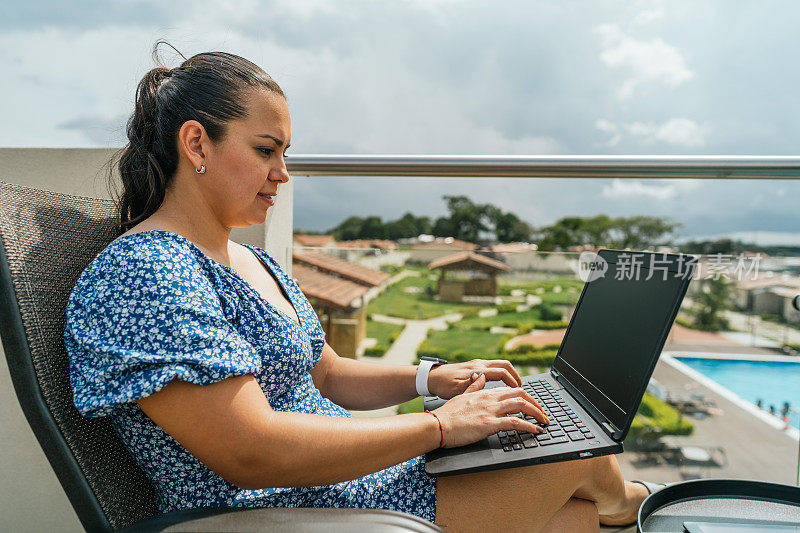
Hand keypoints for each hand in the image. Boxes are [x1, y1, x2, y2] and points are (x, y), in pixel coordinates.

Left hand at [427, 358, 522, 398]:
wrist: (430, 378)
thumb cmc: (442, 385)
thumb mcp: (455, 390)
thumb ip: (470, 386)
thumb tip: (482, 378)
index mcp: (477, 370)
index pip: (503, 372)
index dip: (514, 382)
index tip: (520, 392)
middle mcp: (479, 364)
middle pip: (505, 365)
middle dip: (516, 376)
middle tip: (523, 390)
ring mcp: (477, 364)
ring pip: (500, 365)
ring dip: (510, 375)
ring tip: (516, 388)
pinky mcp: (474, 367)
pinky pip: (494, 368)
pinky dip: (503, 375)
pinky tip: (502, 386)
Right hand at [432, 374, 548, 447]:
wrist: (438, 424)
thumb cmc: (447, 414)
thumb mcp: (461, 396)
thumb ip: (474, 386)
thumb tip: (481, 377)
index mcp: (485, 392)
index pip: (511, 389)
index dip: (525, 396)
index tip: (532, 403)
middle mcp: (490, 399)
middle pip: (520, 395)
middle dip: (535, 403)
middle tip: (543, 412)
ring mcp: (491, 410)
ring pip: (521, 405)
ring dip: (536, 413)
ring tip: (544, 420)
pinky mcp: (490, 423)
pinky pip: (514, 422)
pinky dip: (528, 425)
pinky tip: (535, 429)